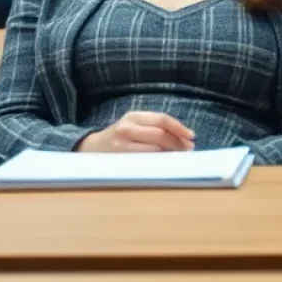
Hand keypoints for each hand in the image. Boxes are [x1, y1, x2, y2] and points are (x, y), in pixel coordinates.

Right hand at [77, 111, 195, 153]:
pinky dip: (158, 163)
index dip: (179, 128)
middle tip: (188, 150)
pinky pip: (144, 161)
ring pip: (153, 149)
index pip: (161, 119)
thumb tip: (184, 139)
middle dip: (178, 143)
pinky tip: (166, 165)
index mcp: (133, 116)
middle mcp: (127, 127)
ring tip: (180, 158)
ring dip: (171, 154)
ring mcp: (121, 144)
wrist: (90, 149)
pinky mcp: (119, 160)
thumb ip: (154, 128)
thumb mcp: (133, 125)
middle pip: (160, 134)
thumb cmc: (118, 137)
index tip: (192, 136)